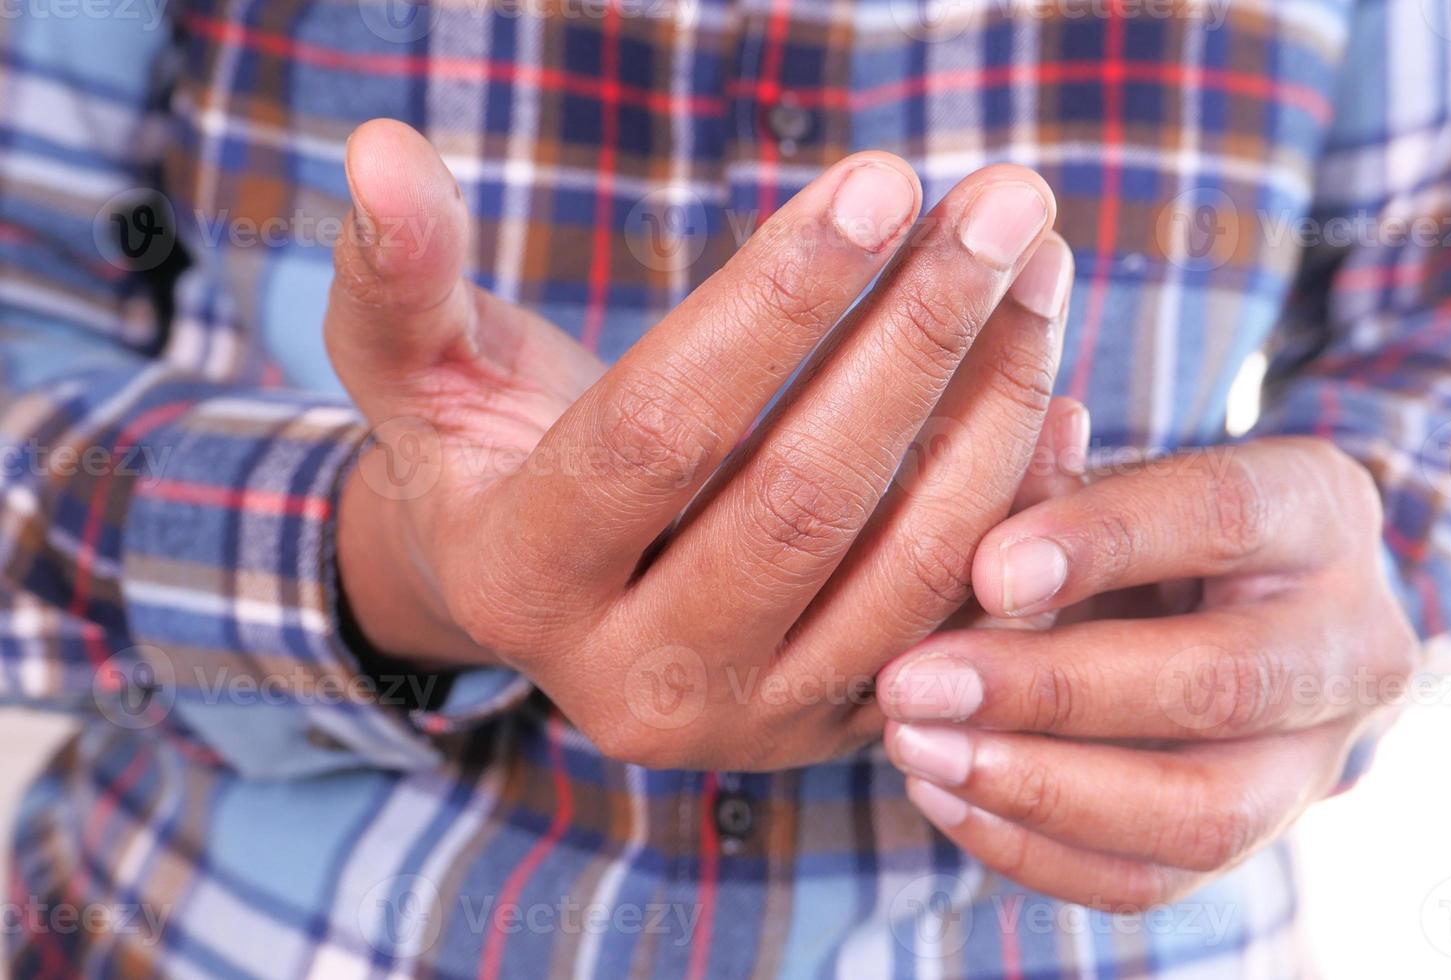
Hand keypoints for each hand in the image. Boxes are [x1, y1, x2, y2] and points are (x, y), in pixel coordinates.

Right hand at [332, 120, 1077, 769]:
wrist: (546, 599)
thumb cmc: (486, 459)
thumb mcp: (419, 372)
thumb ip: (401, 275)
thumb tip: (377, 147)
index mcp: (520, 582)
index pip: (659, 433)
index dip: (772, 305)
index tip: (880, 181)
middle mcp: (636, 681)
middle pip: (801, 501)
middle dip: (917, 338)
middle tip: (1007, 204)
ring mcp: (747, 723)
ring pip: (903, 570)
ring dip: (990, 409)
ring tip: (1039, 271)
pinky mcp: (831, 729)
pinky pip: (954, 624)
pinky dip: (1015, 507)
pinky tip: (1051, 391)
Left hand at [876, 437, 1418, 907]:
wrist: (1217, 609)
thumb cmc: (1140, 525)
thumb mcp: (1102, 480)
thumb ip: (1044, 478)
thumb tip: (985, 478)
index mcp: (1318, 509)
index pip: (1224, 516)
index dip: (1104, 543)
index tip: (987, 570)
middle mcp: (1348, 641)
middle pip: (1221, 683)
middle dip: (1049, 692)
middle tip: (913, 684)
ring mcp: (1316, 758)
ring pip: (1201, 812)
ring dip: (1039, 790)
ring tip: (917, 750)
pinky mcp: (1255, 839)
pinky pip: (1154, 880)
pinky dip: (1035, 851)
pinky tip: (943, 796)